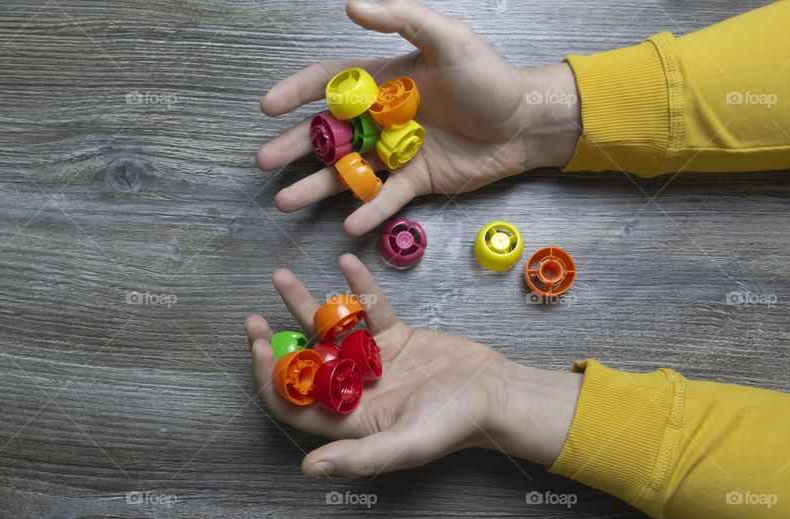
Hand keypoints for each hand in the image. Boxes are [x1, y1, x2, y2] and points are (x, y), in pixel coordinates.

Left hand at [245, 255, 582, 477]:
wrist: (497, 395)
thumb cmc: (454, 425)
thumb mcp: (405, 444)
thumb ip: (358, 456)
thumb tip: (308, 469)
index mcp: (348, 419)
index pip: (294, 402)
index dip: (271, 379)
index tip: (259, 348)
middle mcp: (354, 390)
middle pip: (304, 363)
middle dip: (277, 340)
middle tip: (254, 318)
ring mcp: (374, 362)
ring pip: (329, 331)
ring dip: (305, 305)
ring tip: (282, 276)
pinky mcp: (396, 338)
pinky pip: (370, 309)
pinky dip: (357, 286)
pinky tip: (344, 262)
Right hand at [256, 0, 581, 235]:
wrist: (525, 121)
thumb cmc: (489, 77)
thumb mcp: (447, 39)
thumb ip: (402, 19)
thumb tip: (352, 4)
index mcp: (384, 81)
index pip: (330, 84)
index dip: (297, 93)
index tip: (267, 106)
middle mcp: (382, 118)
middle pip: (328, 133)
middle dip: (294, 146)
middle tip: (264, 160)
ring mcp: (397, 152)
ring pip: (348, 172)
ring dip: (316, 186)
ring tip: (286, 201)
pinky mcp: (417, 181)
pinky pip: (386, 198)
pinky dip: (368, 211)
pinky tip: (347, 225)